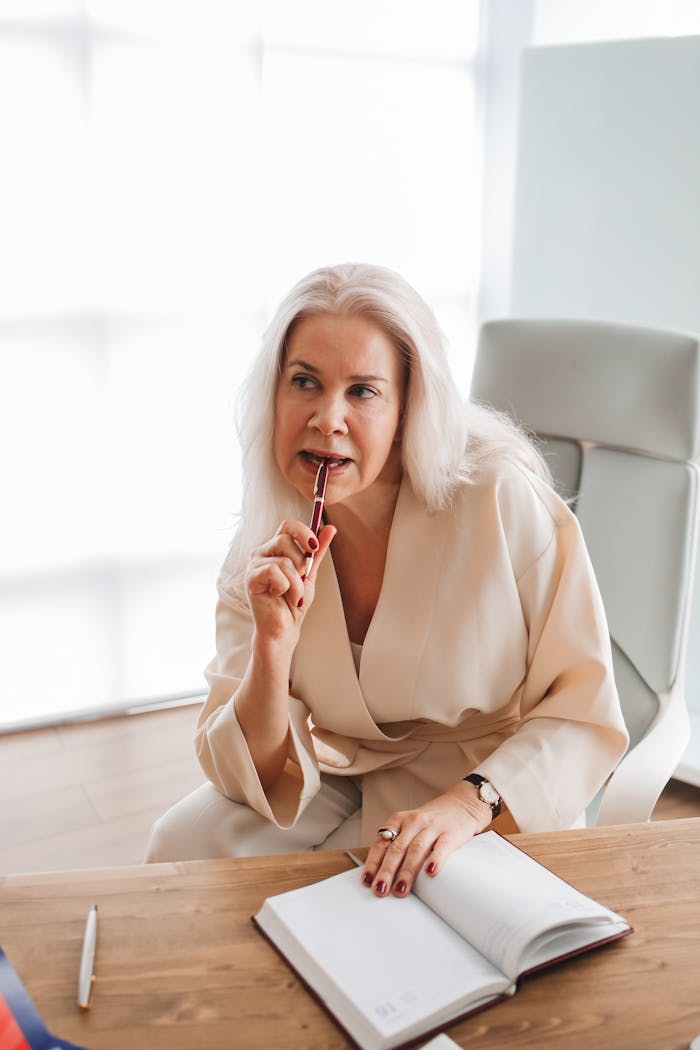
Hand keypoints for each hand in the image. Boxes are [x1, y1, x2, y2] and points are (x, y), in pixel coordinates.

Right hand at [245, 518, 335, 646]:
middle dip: (301, 562)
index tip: (314, 547)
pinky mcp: (250, 578)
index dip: (303, 531)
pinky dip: (285, 587)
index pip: (288, 525)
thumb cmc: (294, 602)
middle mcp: (262, 553)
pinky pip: (274, 572)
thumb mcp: (310, 574)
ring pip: (283, 561)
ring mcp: (254, 565)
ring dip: (296, 582)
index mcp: (276, 548)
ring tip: (294, 595)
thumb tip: (330, 528)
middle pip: (284, 539)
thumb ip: (317, 552)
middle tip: (301, 579)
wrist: (285, 628)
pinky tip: (279, 596)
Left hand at [361, 782, 493, 898]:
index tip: (367, 881)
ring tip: (400, 890)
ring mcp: (432, 827)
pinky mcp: (451, 833)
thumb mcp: (409, 826)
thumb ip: (396, 844)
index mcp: (399, 821)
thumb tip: (378, 874)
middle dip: (386, 871)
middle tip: (380, 889)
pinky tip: (430, 872)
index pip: (381, 843)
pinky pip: (442, 846)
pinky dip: (435, 859)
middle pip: (396, 848)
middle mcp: (413, 822)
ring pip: (416, 849)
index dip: (372, 863)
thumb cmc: (431, 822)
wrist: (462, 804)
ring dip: (406, 872)